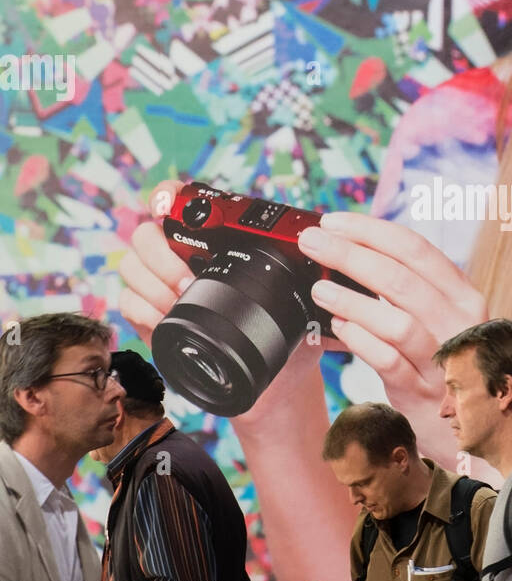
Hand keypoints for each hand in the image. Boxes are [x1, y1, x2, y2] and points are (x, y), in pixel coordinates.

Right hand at [118, 181, 324, 423]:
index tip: (166, 207)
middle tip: (186, 282)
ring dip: (152, 284)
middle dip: (160, 256)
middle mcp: (180, 257)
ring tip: (178, 302)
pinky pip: (127, 301)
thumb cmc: (289, 336)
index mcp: (213, 242)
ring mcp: (160, 285)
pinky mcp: (149, 316)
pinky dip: (144, 310)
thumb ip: (303, 278)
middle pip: (144, 234)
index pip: (176, 201)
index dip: (165, 196)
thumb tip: (316, 258)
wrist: (274, 383)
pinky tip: (164, 319)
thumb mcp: (299, 300)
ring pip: (130, 265)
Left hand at [298, 214, 487, 465]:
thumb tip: (352, 249)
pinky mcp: (425, 393)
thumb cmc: (446, 362)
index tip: (333, 221)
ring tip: (319, 288)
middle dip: (349, 254)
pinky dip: (361, 340)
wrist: (476, 425)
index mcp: (463, 295)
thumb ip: (408, 287)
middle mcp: (460, 323)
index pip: (415, 249)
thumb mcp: (440, 318)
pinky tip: (339, 327)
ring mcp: (444, 360)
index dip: (370, 230)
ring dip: (352, 299)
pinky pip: (389, 361)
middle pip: (400, 278)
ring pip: (397, 320)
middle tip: (312, 242)